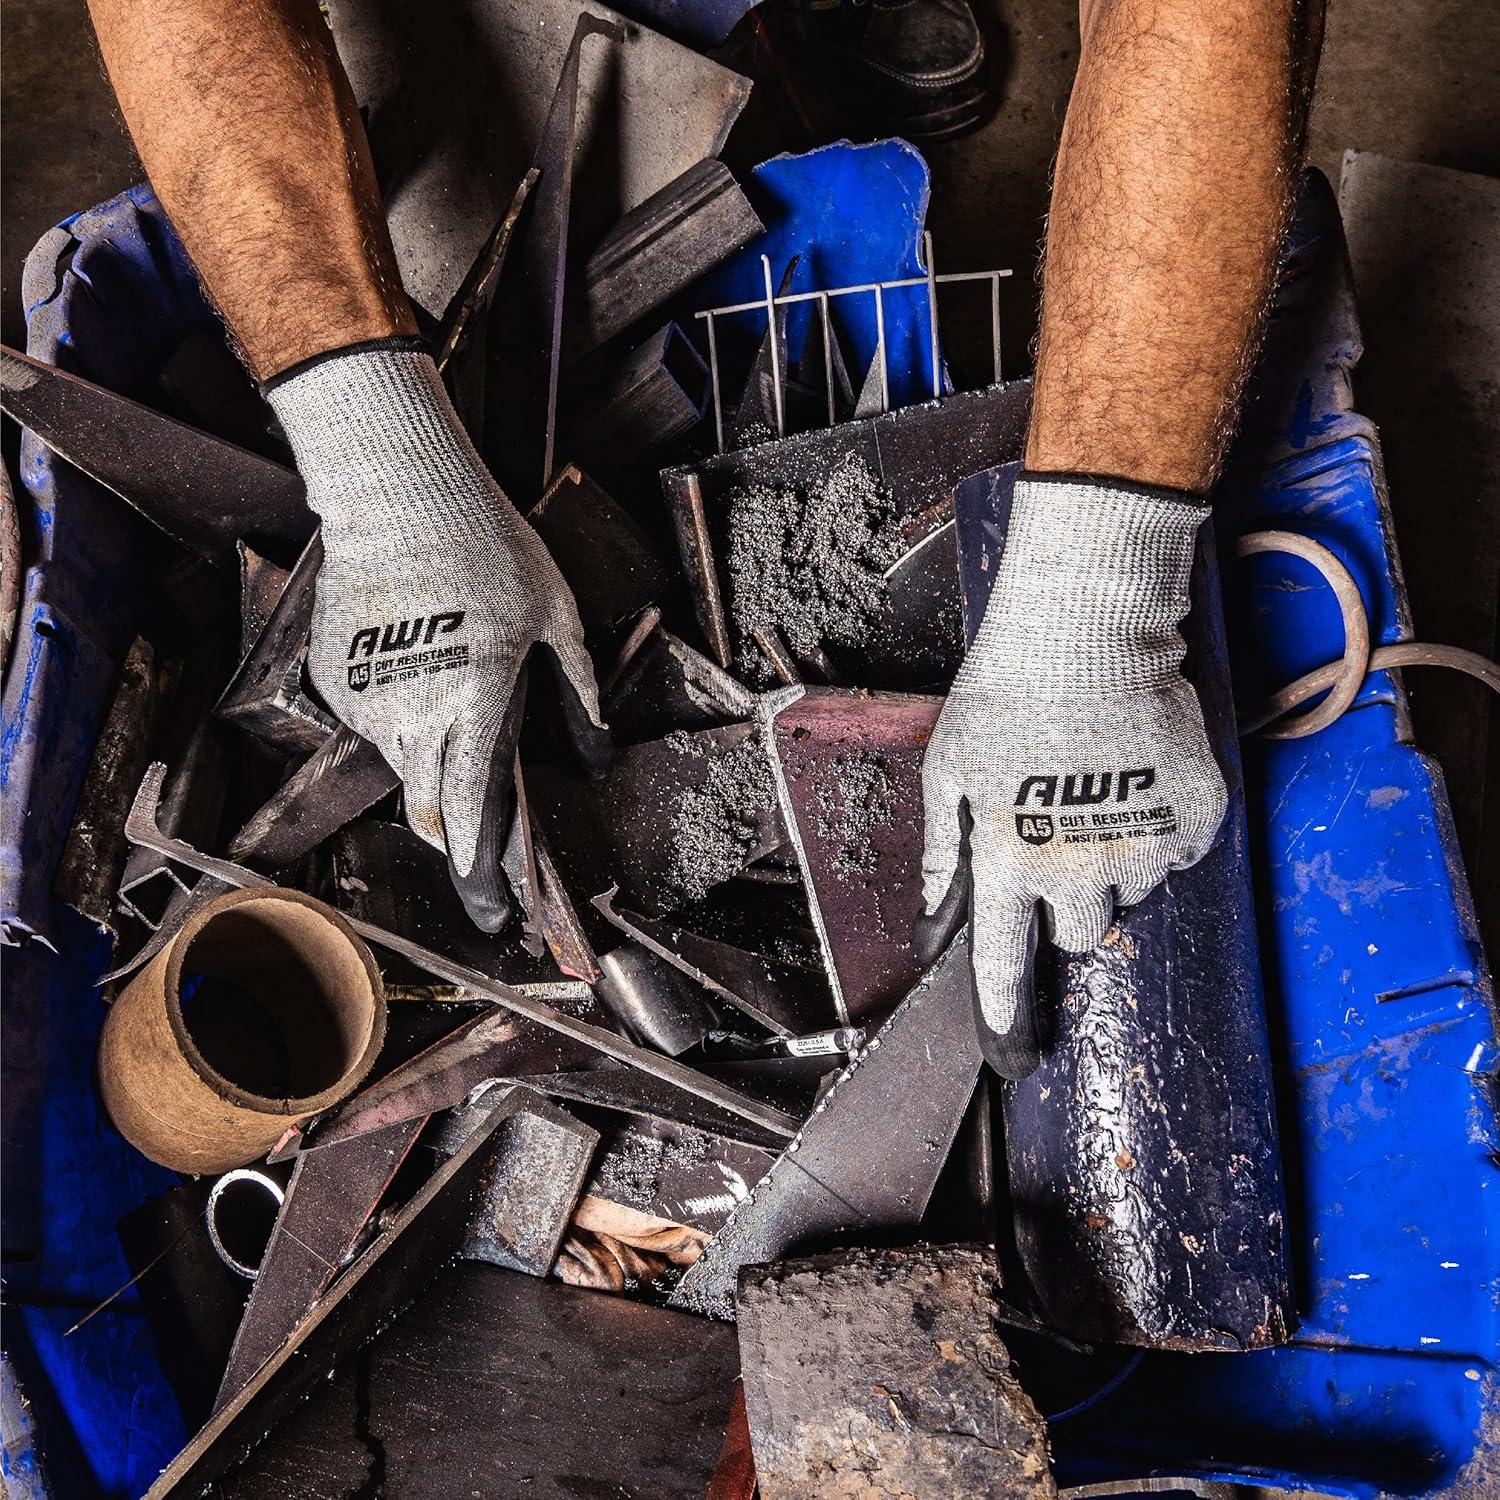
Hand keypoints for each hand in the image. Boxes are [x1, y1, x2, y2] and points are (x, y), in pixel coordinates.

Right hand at [266, 343, 603, 929]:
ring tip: (452, 690)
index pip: (474, 807)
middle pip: (429, 808)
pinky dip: (397, 713)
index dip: (484, 866)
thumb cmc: (486, 544)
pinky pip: (373, 721)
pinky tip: (416, 660)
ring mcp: (369, 697)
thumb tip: (599, 745)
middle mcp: (418, 709)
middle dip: (452, 835)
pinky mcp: (336, 679)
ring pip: (401, 763)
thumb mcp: (556, 613)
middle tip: (474, 839)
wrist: (397, 491)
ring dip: (428, 757)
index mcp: (479, 696)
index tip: (493, 905)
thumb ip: (575, 686)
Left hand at [920, 475, 1226, 1076]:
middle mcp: (1076, 868)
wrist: (1091, 632)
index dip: (1004, 1016)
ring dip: (1110, 865)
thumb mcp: (949, 771)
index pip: (1004, 961)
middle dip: (1066, 908)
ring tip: (1093, 793)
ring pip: (1128, 895)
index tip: (1010, 1057)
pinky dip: (1154, 830)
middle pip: (1080, 936)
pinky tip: (1131, 779)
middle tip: (1059, 845)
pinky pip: (1174, 854)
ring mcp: (1142, 846)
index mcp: (1007, 860)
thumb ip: (942, 854)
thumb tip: (932, 920)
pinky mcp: (1195, 820)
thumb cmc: (1005, 695)